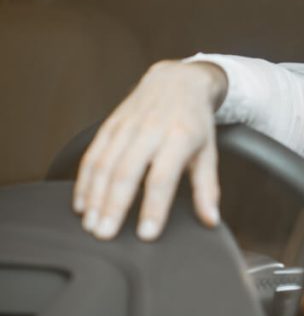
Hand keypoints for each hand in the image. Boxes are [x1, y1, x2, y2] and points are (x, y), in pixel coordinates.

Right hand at [73, 60, 227, 241]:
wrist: (178, 80)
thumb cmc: (195, 122)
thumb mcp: (208, 152)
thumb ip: (208, 188)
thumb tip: (211, 220)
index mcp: (180, 137)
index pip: (163, 177)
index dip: (154, 207)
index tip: (147, 234)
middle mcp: (151, 130)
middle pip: (127, 172)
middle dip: (114, 206)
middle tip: (105, 235)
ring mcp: (127, 126)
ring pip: (104, 164)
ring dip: (94, 197)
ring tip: (91, 225)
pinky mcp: (109, 125)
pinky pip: (92, 155)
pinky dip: (84, 181)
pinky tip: (81, 204)